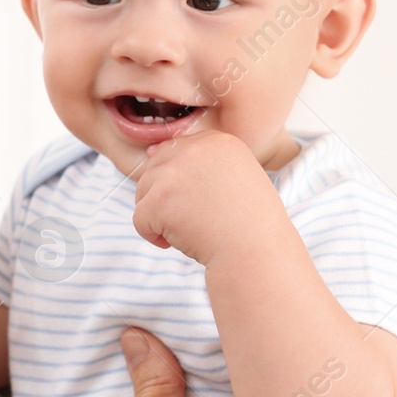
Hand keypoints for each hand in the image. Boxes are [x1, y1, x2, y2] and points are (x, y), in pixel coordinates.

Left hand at [132, 130, 284, 264]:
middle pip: (156, 169)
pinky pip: (139, 218)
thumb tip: (150, 152)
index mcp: (217, 141)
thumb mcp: (235, 177)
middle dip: (169, 198)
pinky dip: (154, 236)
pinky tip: (182, 241)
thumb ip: (198, 160)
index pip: (177, 152)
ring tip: (193, 228)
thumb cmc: (249, 224)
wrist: (257, 255)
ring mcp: (173, 174)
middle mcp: (193, 150)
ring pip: (144, 193)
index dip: (185, 183)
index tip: (208, 202)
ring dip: (161, 216)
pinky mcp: (159, 200)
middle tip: (201, 218)